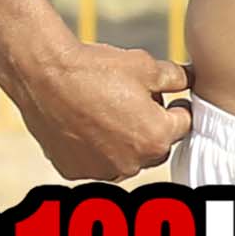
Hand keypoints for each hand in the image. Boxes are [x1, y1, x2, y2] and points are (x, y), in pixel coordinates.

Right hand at [2, 35, 190, 182]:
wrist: (42, 74)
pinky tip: (85, 124)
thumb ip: (178, 78)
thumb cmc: (96, 69)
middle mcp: (132, 163)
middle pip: (156, 144)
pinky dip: (95, 148)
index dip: (177, 106)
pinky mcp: (73, 170)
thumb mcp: (147, 66)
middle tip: (134, 101)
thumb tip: (191, 80)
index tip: (168, 96)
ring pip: (126, 157)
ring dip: (125, 140)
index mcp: (157, 138)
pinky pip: (95, 162)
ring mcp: (101, 170)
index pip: (183, 124)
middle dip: (151, 125)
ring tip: (107, 111)